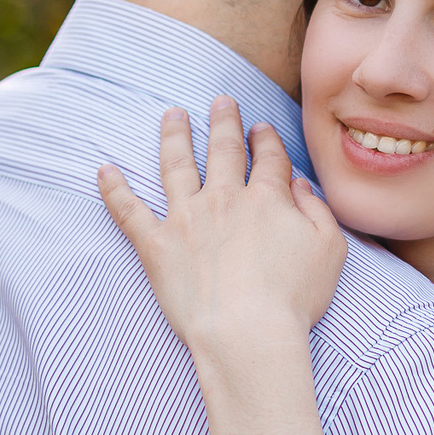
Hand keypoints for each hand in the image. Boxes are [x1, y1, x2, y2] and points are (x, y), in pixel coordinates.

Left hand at [98, 98, 346, 356]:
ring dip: (174, 135)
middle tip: (221, 101)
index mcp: (267, 199)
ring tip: (172, 115)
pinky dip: (114, 189)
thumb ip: (317, 210)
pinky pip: (129, 211)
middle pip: (223, 149)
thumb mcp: (330, 250)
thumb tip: (299, 185)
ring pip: (176, 165)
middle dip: (224, 122)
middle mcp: (224, 198)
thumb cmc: (294, 298)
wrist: (248, 333)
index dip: (266, 140)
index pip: (268, 158)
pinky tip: (104, 169)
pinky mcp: (156, 245)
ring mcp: (186, 219)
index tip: (262, 128)